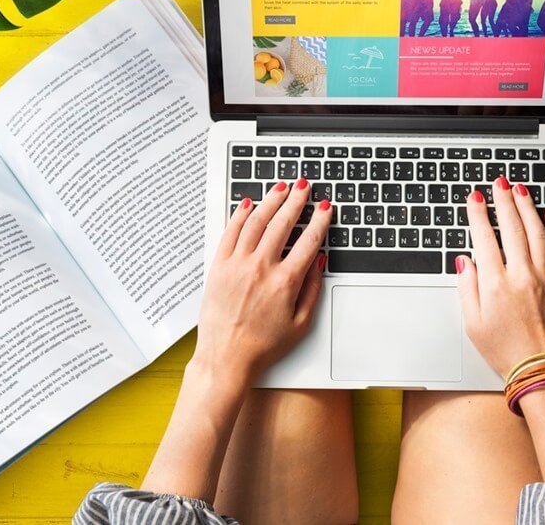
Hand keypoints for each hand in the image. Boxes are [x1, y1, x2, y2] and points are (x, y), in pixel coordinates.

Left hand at [193, 179, 330, 384]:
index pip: (308, 240)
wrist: (226, 358)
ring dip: (271, 201)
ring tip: (281, 187)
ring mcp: (237, 265)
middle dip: (296, 200)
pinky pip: (230, 232)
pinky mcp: (219, 267)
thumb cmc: (263, 345)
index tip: (325, 208)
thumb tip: (318, 262)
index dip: (320, 220)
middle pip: (283, 223)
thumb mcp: (301, 323)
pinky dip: (240, 215)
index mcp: (285, 282)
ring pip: (256, 222)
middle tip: (303, 186)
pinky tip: (249, 204)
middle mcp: (261, 268)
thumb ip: (312, 289)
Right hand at [455, 177, 544, 377]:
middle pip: (512, 228)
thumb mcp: (473, 324)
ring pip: (537, 232)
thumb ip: (467, 288)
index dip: (478, 214)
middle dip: (504, 200)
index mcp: (496, 285)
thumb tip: (465, 261)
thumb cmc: (505, 351)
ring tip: (521, 190)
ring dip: (528, 207)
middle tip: (500, 183)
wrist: (541, 370)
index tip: (475, 198)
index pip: (485, 238)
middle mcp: (521, 276)